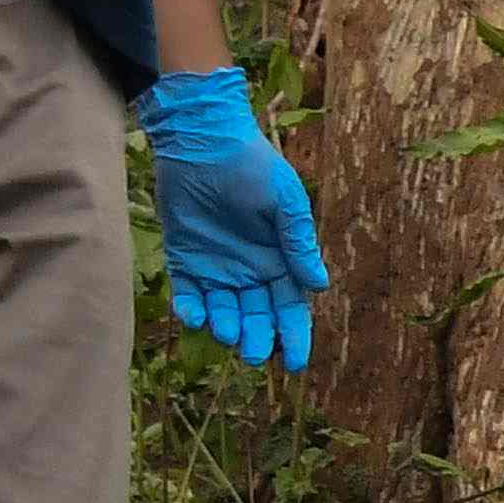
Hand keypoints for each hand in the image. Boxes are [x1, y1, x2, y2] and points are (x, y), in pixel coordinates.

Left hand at [136, 64, 325, 374]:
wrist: (202, 138)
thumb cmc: (251, 164)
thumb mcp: (284, 201)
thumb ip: (298, 242)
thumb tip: (319, 286)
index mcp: (279, 258)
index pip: (290, 306)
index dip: (295, 335)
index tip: (297, 364)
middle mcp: (249, 269)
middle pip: (258, 316)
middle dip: (259, 338)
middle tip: (255, 354)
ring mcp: (216, 266)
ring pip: (224, 312)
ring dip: (226, 328)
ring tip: (227, 334)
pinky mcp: (185, 258)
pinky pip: (188, 294)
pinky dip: (191, 310)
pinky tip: (194, 316)